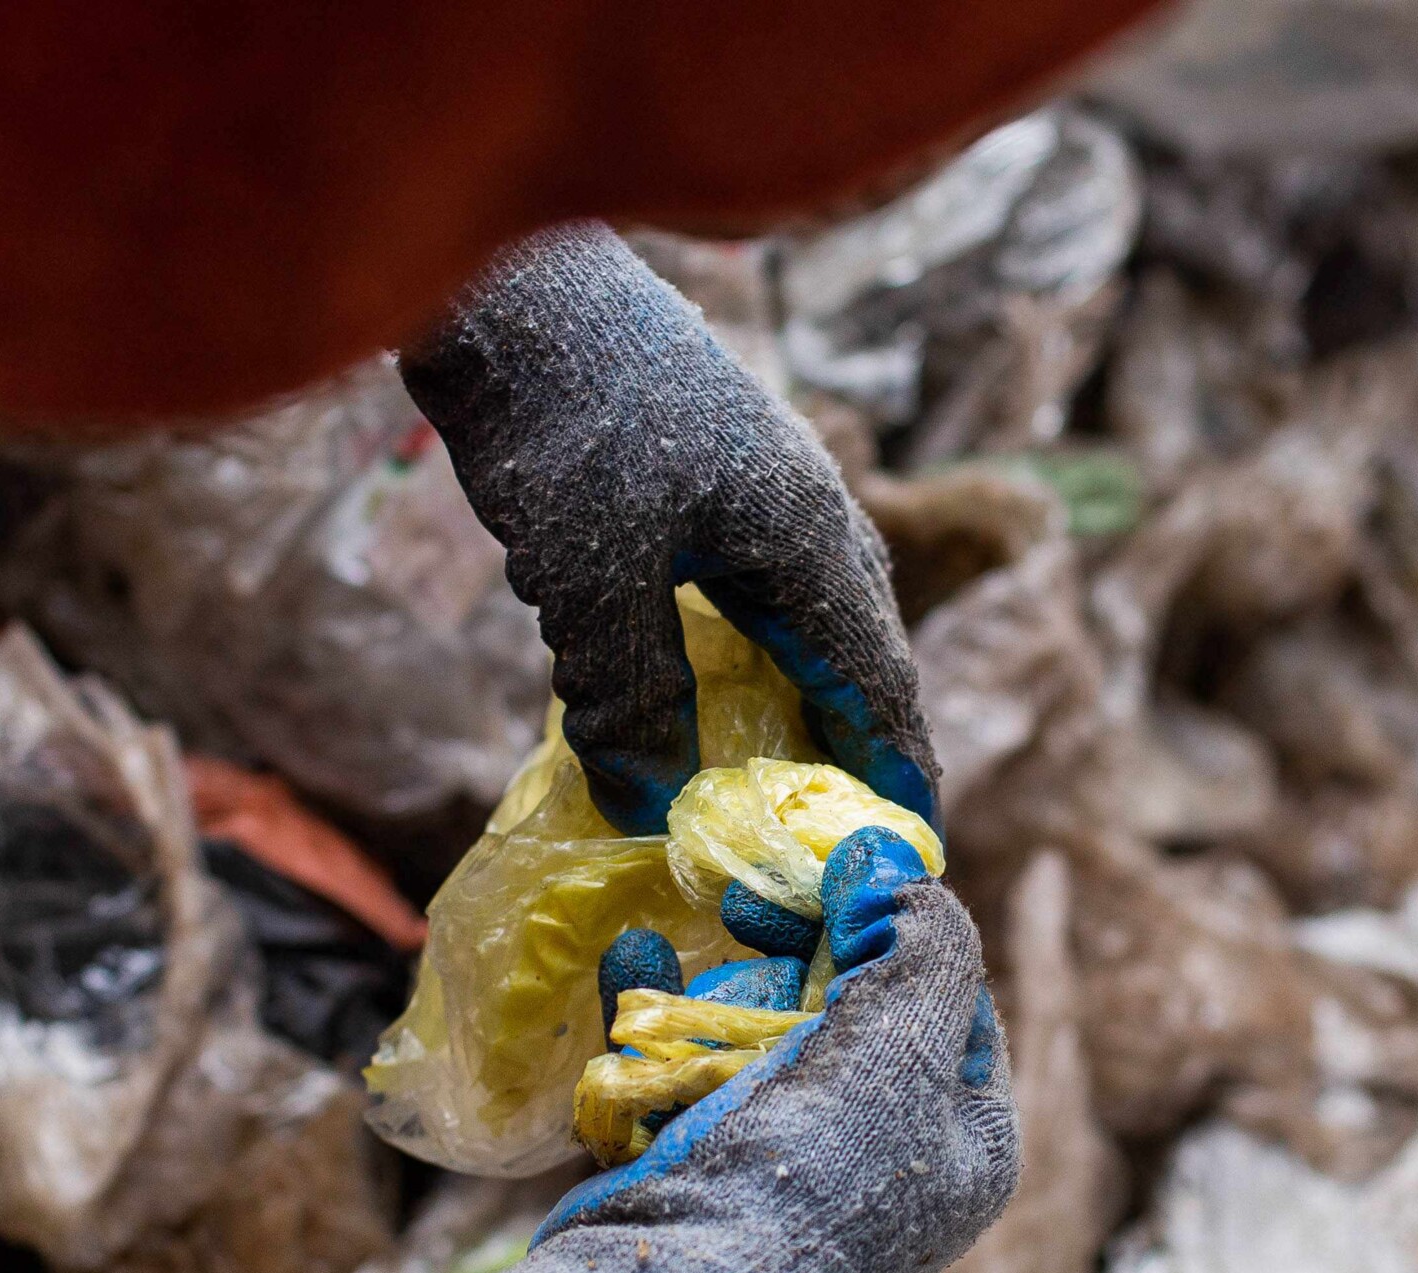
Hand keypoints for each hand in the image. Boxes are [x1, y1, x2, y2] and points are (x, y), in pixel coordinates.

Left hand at [399, 224, 935, 835]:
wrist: (505, 282)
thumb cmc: (561, 420)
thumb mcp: (589, 583)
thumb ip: (630, 699)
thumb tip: (653, 808)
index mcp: (810, 537)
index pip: (880, 680)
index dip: (896, 768)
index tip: (911, 846)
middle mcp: (806, 509)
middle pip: (859, 648)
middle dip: (858, 743)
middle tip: (845, 834)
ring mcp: (757, 482)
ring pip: (805, 613)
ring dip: (803, 695)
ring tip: (785, 777)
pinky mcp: (701, 470)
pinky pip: (751, 585)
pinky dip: (748, 650)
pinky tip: (706, 684)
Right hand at [404, 828, 1016, 1272]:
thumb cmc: (816, 1181)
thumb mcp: (902, 1049)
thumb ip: (920, 945)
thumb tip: (901, 865)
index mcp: (965, 1143)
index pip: (951, 999)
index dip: (898, 924)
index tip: (839, 868)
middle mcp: (891, 1164)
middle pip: (852, 1011)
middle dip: (798, 952)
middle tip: (751, 894)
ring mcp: (791, 1175)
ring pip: (761, 1037)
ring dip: (721, 991)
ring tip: (685, 969)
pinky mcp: (702, 1177)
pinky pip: (687, 1076)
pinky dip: (659, 1024)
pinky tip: (631, 960)